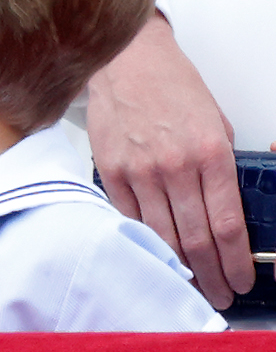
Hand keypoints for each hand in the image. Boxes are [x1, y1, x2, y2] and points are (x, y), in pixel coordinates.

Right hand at [87, 12, 251, 306]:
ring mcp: (140, 168)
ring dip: (179, 266)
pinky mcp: (111, 167)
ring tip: (190, 281)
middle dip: (211, 275)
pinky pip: (128, 216)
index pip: (227, 226)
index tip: (240, 280)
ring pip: (162, 234)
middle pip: (196, 239)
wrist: (128, 58)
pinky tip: (155, 252)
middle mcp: (175, 165)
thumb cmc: (173, 86)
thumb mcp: (216, 124)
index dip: (236, 263)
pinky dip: (144, 238)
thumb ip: (222, 170)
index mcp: (211, 153)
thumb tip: (225, 214)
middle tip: (217, 293)